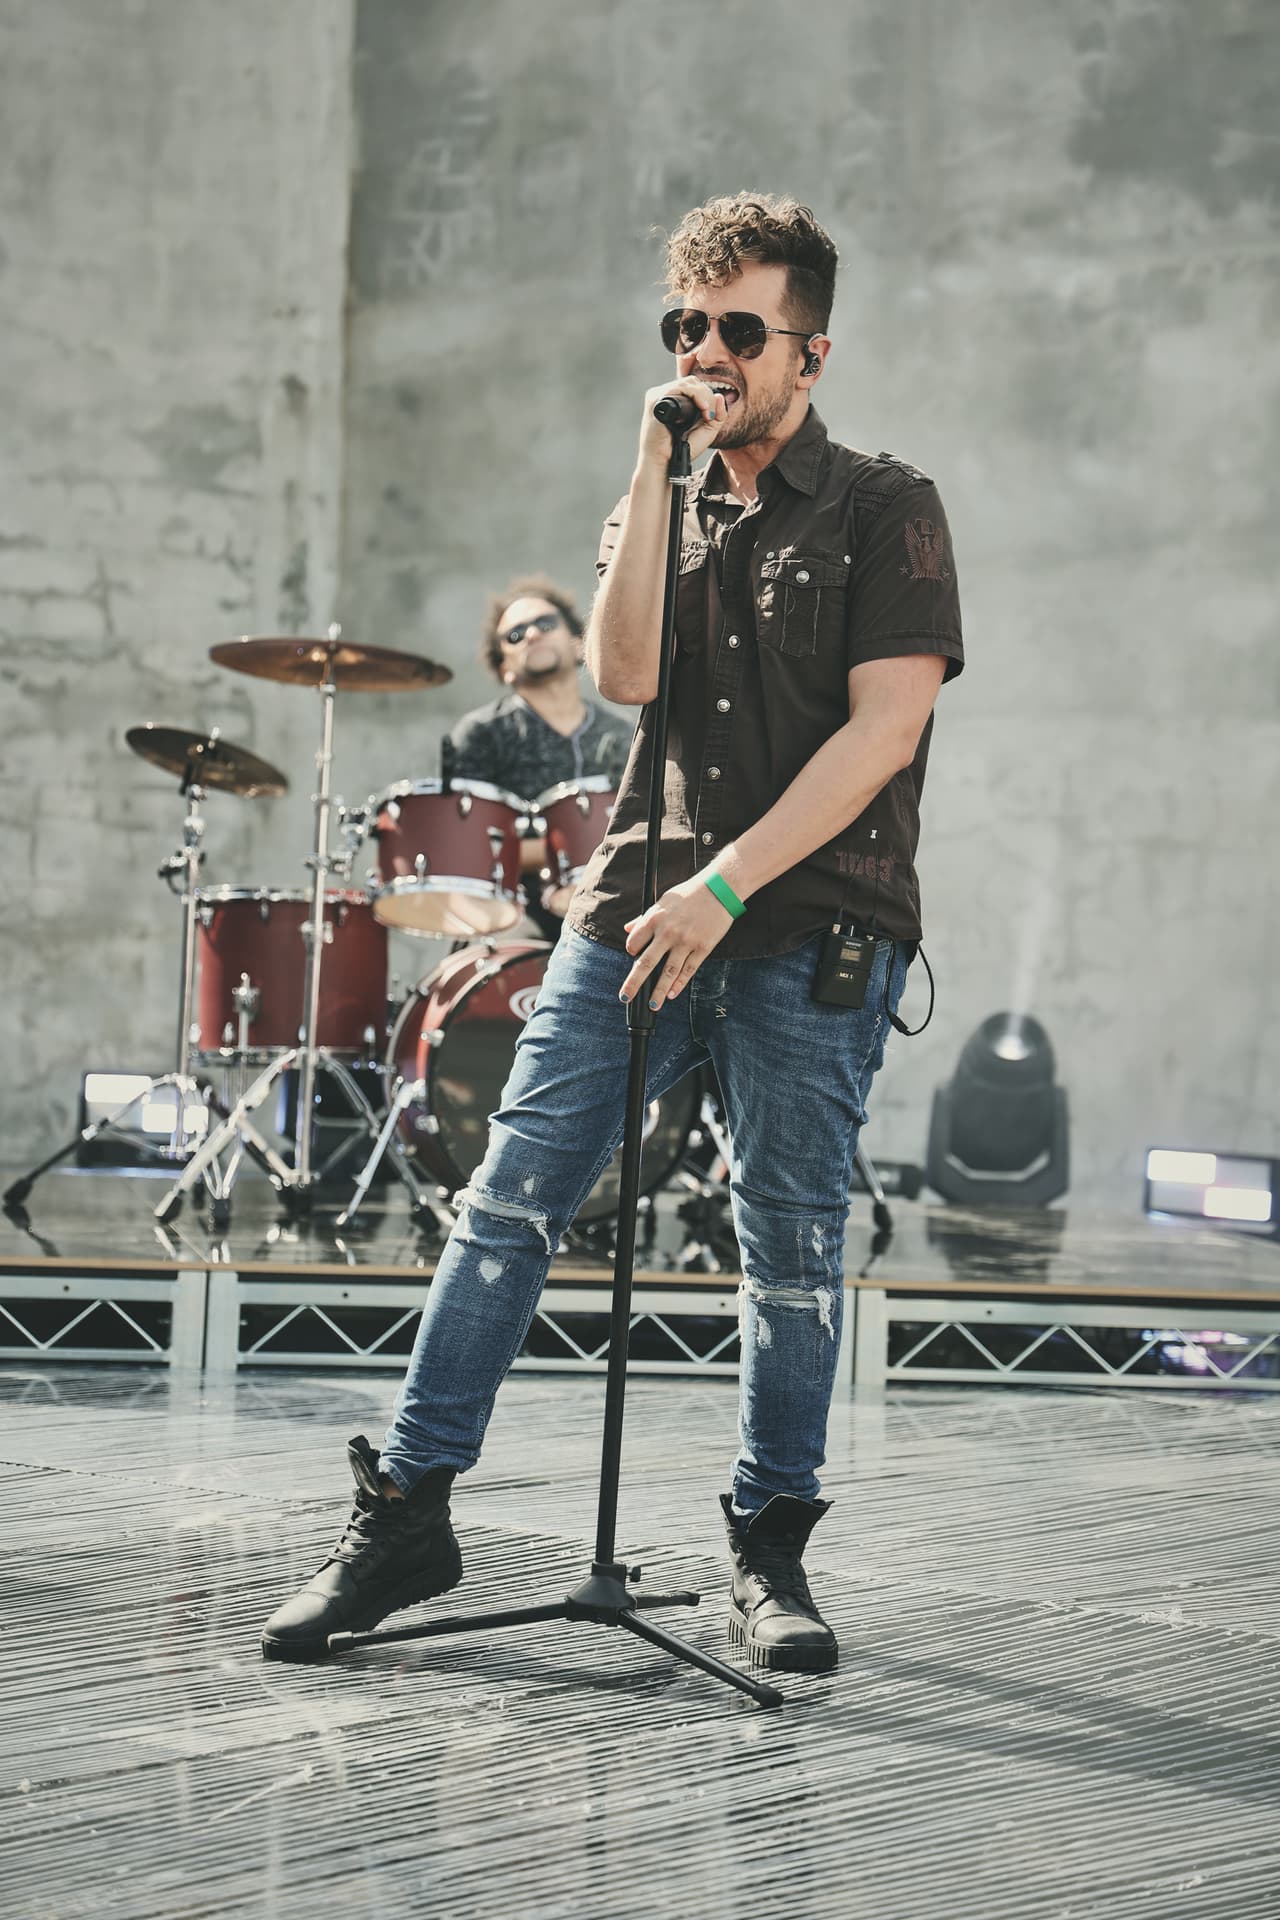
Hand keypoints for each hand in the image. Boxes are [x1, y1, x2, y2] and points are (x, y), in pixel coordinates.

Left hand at [619, 873, 736, 1008]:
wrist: (719, 889)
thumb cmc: (689, 894)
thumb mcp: (663, 901)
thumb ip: (645, 918)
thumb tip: (628, 929)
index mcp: (655, 918)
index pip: (634, 942)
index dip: (631, 950)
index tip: (633, 955)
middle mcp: (668, 933)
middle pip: (646, 963)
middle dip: (633, 983)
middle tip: (625, 997)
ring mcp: (686, 942)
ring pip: (668, 973)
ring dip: (658, 992)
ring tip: (652, 1005)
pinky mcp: (702, 948)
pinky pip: (688, 971)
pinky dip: (679, 985)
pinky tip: (672, 994)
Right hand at [638, 376, 723, 471]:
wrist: (665, 462)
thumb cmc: (682, 448)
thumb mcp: (707, 430)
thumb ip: (718, 415)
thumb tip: (721, 395)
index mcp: (676, 401)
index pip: (694, 386)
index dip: (707, 396)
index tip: (711, 415)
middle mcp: (666, 396)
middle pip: (692, 382)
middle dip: (707, 396)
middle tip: (709, 415)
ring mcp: (659, 396)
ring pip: (688, 383)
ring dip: (703, 395)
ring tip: (706, 413)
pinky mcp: (656, 401)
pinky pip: (678, 387)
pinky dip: (694, 394)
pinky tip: (702, 407)